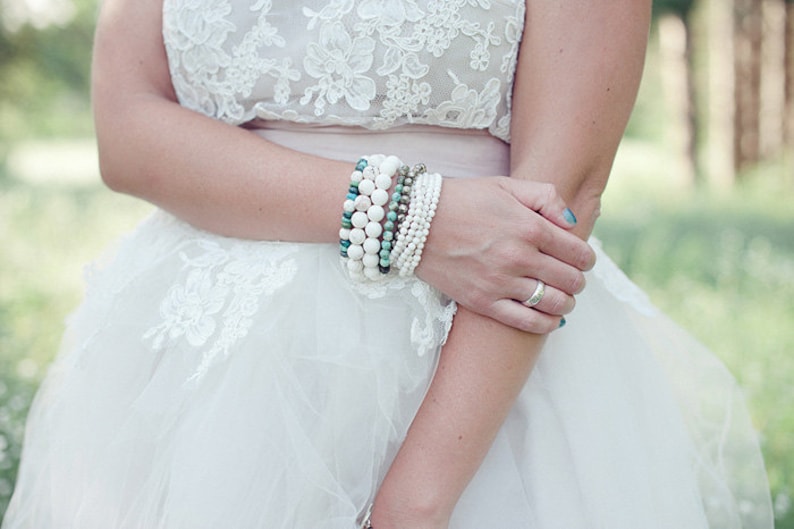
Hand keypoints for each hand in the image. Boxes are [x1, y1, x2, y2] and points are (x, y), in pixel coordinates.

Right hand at [417, 177, 594, 332]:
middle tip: (573, 278)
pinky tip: (551, 319)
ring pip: (553, 303)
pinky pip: (526, 322)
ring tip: (563, 298)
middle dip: (578, 280)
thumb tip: (571, 224)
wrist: (414, 222)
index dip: (586, 258)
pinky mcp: (483, 302)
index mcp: (529, 227)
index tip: (582, 259)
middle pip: (570, 280)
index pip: (578, 252)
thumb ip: (546, 197)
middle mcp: (519, 257)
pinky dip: (546, 324)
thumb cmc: (462, 200)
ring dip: (566, 302)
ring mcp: (501, 283)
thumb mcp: (506, 186)